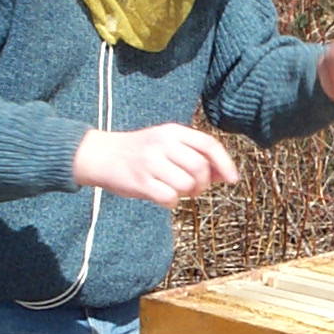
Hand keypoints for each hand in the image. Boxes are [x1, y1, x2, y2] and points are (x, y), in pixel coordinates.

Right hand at [73, 124, 238, 207]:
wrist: (100, 155)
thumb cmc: (140, 153)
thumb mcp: (166, 144)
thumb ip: (193, 155)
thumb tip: (223, 175)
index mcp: (172, 131)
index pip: (208, 145)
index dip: (225, 163)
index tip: (232, 180)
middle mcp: (162, 143)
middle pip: (200, 167)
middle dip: (203, 183)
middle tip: (195, 188)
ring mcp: (150, 162)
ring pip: (186, 184)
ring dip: (188, 193)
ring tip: (177, 191)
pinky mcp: (140, 182)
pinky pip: (169, 197)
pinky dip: (172, 201)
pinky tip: (163, 196)